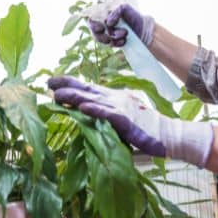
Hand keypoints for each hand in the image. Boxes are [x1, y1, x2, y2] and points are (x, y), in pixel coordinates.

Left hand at [48, 76, 213, 166]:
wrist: (170, 136)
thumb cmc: (146, 131)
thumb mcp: (122, 121)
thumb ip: (105, 117)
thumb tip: (84, 114)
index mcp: (115, 98)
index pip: (89, 88)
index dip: (71, 83)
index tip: (52, 81)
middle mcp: (116, 99)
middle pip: (88, 89)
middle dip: (67, 85)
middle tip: (47, 82)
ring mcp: (122, 108)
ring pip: (94, 99)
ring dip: (75, 96)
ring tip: (57, 94)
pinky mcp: (127, 121)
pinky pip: (108, 114)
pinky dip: (95, 109)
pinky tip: (82, 107)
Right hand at [88, 4, 154, 46]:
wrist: (143, 29)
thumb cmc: (133, 16)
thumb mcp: (124, 8)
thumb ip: (114, 12)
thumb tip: (107, 23)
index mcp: (103, 14)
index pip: (91, 20)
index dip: (94, 25)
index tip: (102, 28)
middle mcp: (103, 24)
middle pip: (94, 31)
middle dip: (103, 35)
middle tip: (114, 34)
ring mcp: (107, 34)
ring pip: (101, 39)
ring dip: (113, 38)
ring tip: (125, 34)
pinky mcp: (112, 42)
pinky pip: (110, 45)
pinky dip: (117, 43)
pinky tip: (124, 41)